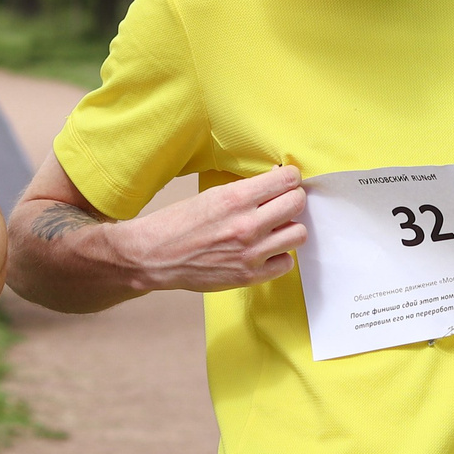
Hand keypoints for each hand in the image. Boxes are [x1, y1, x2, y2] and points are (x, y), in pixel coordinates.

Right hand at [123, 165, 306, 292]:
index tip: (286, 181)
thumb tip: (278, 178)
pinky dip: (279, 256)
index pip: (288, 180)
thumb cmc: (180, 222)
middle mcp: (247, 225)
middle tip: (281, 203)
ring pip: (299, 233)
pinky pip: (286, 262)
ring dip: (289, 228)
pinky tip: (265, 251)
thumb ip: (247, 190)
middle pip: (297, 203)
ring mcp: (250, 253)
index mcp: (236, 198)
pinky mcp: (249, 276)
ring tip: (274, 228)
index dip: (290, 178)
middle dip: (292, 199)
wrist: (154, 255)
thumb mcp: (213, 195)